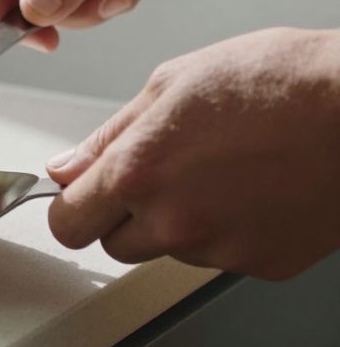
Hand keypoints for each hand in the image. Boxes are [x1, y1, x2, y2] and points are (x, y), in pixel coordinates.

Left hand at [44, 28, 339, 279]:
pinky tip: (255, 189)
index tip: (82, 194)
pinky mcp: (263, 265)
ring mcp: (220, 249)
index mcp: (139, 172)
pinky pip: (222, 257)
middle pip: (114, 244)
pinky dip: (229, 231)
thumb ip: (109, 136)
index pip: (68, 224)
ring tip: (223, 170)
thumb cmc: (280, 81)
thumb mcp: (173, 84)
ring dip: (179, 222)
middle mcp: (174, 221)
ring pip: (169, 250)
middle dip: (125, 214)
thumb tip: (66, 167)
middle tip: (166, 170)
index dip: (72, 206)